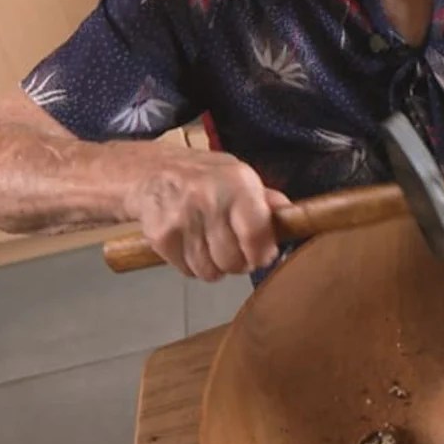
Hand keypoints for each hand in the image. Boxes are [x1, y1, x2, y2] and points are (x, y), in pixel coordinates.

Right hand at [123, 149, 290, 280]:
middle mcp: (210, 199)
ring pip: (210, 271)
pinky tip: (193, 247)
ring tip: (213, 248)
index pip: (256, 233)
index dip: (262, 253)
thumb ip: (266, 199)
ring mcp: (183, 219)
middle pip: (233, 260)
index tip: (262, 256)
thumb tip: (292, 217)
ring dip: (216, 267)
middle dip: (239, 263)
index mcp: (237, 182)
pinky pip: (187, 271)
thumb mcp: (238, 176)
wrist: (150, 173)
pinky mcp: (162, 237)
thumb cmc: (203, 177)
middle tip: (236, 253)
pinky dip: (193, 266)